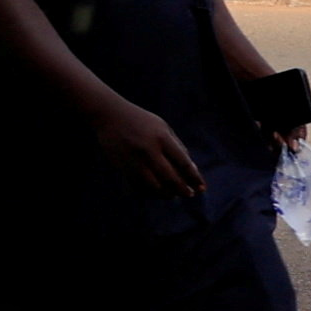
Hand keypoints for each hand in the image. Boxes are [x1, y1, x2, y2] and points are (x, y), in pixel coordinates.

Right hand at [86, 97, 202, 197]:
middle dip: (182, 189)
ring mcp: (134, 159)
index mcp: (161, 137)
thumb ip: (177, 146)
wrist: (109, 115)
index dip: (194, 177)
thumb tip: (191, 170)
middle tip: (189, 194)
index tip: (201, 187)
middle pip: (170, 177)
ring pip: (153, 185)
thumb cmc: (141, 121)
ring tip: (173, 195)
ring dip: (166, 194)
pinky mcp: (122, 166)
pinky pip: (139, 185)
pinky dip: (150, 191)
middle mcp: (148, 149)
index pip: (183, 162)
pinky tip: (156, 192)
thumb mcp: (162, 127)